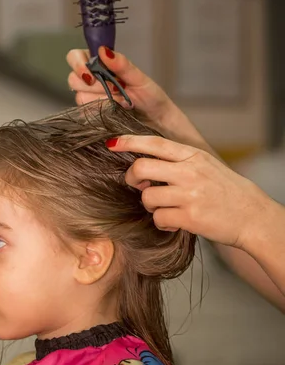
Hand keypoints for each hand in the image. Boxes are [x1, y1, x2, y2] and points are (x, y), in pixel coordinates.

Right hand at [67, 47, 209, 152]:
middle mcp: (92, 80)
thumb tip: (103, 50)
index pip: (75, 57)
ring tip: (119, 102)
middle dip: (94, 86)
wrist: (158, 121)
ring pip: (79, 97)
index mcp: (101, 64)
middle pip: (73, 79)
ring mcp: (91, 98)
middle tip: (115, 90)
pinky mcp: (93, 115)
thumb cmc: (151, 97)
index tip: (91, 75)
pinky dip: (100, 112)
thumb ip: (121, 64)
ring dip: (100, 100)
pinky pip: (86, 113)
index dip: (77, 64)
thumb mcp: (139, 78)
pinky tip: (114, 111)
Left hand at [107, 134, 269, 249]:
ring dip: (150, 205)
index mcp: (193, 156)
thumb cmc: (226, 191)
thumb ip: (178, 161)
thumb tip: (144, 163)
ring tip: (166, 208)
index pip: (154, 143)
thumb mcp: (205, 165)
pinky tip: (175, 222)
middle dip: (132, 178)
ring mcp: (190, 194)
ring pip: (147, 198)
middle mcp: (190, 172)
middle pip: (141, 168)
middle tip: (139, 186)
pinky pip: (159, 218)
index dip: (129, 141)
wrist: (252, 216)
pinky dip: (162, 222)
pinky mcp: (190, 217)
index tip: (112, 142)